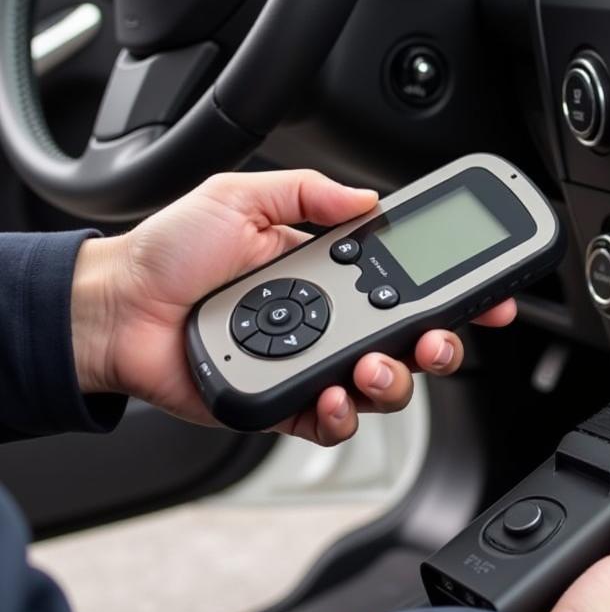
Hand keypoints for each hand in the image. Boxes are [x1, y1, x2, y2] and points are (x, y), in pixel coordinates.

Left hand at [70, 169, 515, 444]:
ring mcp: (313, 363)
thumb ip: (305, 191)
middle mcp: (331, 320)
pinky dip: (342, 414)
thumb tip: (367, 200)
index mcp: (330, 272)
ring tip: (369, 367)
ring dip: (393, 381)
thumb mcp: (239, 197)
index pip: (408, 281)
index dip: (455, 290)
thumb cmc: (170, 253)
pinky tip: (332, 394)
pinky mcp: (287, 402)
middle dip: (440, 344)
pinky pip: (333, 420)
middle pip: (412, 341)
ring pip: (384, 386)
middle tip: (434, 338)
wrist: (117, 309)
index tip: (489, 293)